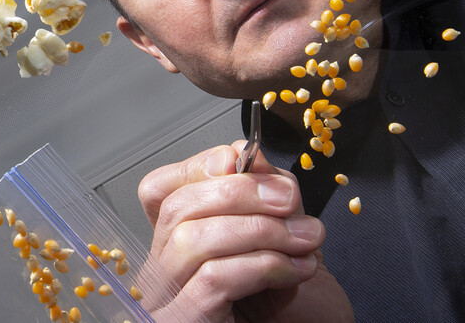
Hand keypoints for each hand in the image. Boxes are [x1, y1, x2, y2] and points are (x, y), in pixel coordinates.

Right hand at [136, 142, 352, 322]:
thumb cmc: (284, 315)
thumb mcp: (272, 248)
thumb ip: (260, 207)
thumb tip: (254, 159)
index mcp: (172, 250)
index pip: (158, 192)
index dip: (195, 167)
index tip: (243, 158)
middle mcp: (157, 274)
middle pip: (178, 209)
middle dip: (240, 192)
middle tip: (291, 198)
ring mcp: (164, 301)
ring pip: (193, 240)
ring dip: (260, 230)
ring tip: (308, 238)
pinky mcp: (185, 321)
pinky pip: (215, 278)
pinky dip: (264, 265)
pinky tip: (298, 268)